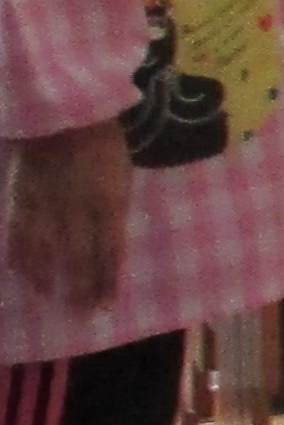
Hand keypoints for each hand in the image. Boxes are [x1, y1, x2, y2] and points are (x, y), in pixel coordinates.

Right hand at [2, 121, 131, 309]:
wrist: (68, 112)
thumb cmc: (103, 142)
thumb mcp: (121, 175)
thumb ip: (113, 209)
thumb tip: (109, 244)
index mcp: (110, 201)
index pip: (109, 250)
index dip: (106, 279)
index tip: (105, 304)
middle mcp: (79, 207)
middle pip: (80, 256)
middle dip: (81, 286)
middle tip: (80, 313)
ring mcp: (48, 202)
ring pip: (48, 249)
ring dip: (50, 278)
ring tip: (53, 300)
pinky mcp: (24, 195)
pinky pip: (21, 231)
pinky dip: (23, 255)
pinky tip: (25, 274)